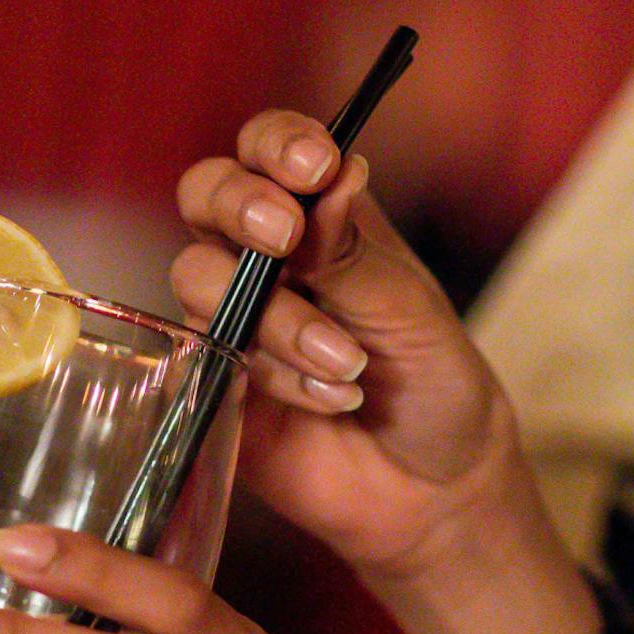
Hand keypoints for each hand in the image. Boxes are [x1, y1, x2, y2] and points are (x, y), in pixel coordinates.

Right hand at [172, 112, 525, 577]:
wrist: (427, 489)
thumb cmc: (433, 385)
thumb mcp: (413, 313)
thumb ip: (356, 255)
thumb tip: (334, 176)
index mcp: (322, 219)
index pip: (270, 150)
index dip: (277, 144)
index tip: (313, 166)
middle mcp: (263, 258)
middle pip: (205, 193)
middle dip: (240, 206)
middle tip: (286, 238)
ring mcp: (229, 318)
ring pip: (199, 277)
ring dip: (280, 319)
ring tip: (349, 365)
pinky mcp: (207, 379)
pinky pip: (205, 355)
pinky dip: (272, 375)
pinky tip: (329, 399)